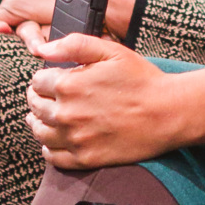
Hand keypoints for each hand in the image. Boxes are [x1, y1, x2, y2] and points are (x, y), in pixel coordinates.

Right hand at [0, 0, 59, 34]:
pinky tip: (39, 7)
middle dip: (11, 24)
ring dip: (19, 12)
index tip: (7, 39)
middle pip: (0, 13)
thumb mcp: (45, 34)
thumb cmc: (73, 20)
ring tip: (36, 19)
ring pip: (10, 2)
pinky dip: (26, 0)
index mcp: (14, 5)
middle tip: (28, 32)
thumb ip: (22, 34)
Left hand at [24, 35, 191, 166]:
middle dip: (38, 99)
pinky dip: (48, 148)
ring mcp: (75, 138)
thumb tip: (41, 48)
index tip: (51, 79)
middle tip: (45, 97)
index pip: (37, 81)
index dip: (43, 78)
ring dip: (38, 123)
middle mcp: (66, 113)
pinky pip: (53, 157)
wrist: (168, 113)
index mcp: (68, 84)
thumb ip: (73, 45)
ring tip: (44, 117)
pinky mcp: (85, 158)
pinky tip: (54, 140)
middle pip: (35, 106)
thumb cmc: (142, 80)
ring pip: (40, 132)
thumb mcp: (111, 51)